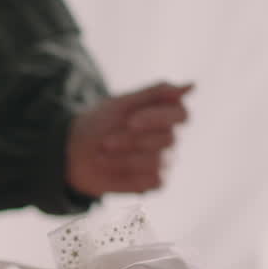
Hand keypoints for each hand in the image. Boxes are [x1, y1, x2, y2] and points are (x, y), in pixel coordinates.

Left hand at [65, 82, 192, 196]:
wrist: (75, 153)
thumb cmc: (100, 124)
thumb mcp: (122, 103)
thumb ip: (155, 93)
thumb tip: (192, 86)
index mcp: (166, 114)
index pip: (180, 114)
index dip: (157, 118)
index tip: (130, 122)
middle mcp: (170, 138)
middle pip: (166, 139)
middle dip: (131, 140)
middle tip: (105, 142)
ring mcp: (164, 161)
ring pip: (156, 161)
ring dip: (124, 158)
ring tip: (101, 154)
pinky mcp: (155, 181)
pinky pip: (152, 179)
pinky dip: (128, 174)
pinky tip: (109, 167)